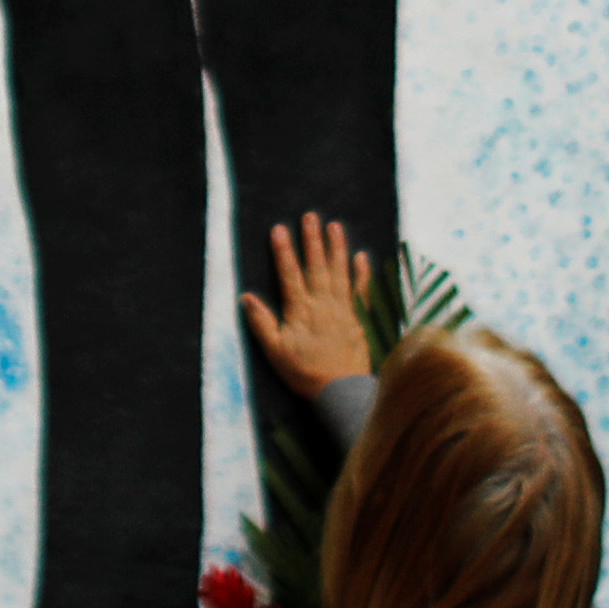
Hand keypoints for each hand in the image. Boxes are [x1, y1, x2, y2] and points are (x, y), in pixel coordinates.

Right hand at [240, 218, 391, 391]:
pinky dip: (362, 273)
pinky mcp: (359, 318)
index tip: (279, 229)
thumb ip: (262, 323)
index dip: (283, 251)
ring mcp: (343, 309)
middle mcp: (323, 304)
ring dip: (336, 248)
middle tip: (310, 216)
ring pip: (339, 272)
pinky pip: (361, 291)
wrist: (341, 391)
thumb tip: (246, 297)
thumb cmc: (304, 373)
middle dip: (312, 240)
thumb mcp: (275, 352)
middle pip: (316, 266)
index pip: (289, 274)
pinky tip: (361, 256)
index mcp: (300, 311)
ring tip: (334, 226)